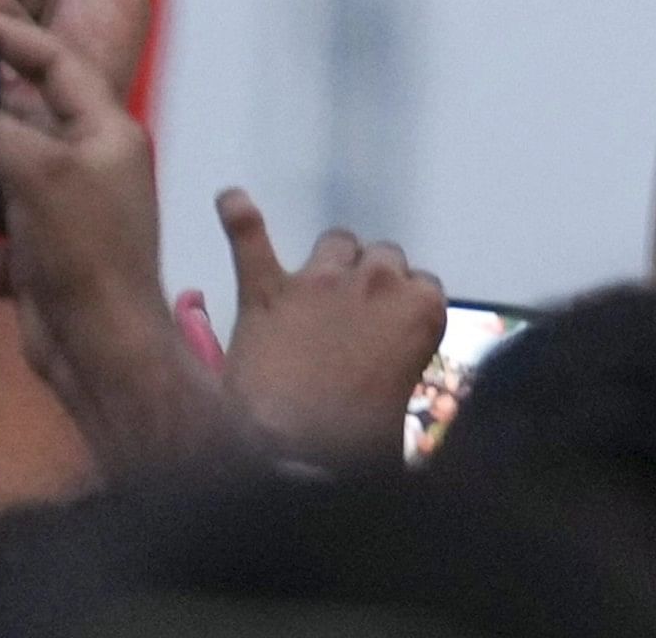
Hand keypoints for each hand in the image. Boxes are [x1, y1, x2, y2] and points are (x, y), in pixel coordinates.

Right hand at [0, 2, 235, 467]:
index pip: (55, 62)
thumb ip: (0, 134)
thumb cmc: (89, 250)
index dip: (4, 33)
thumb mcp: (45, 174)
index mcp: (103, 132)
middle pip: (13, 125)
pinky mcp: (31, 262)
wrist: (103, 348)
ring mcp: (57, 215)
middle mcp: (83, 167)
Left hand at [215, 189, 442, 464]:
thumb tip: (382, 391)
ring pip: (336, 241)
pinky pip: (251, 238)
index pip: (424, 287)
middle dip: (369, 280)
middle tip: (349, 317)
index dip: (402, 308)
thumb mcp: (401, 411)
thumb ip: (398, 377)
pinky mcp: (268, 291)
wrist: (293, 456)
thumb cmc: (356, 445)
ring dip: (329, 260)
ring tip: (312, 286)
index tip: (386, 331)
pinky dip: (240, 217)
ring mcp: (321, 281)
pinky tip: (231, 200)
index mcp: (423, 311)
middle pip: (383, 256)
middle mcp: (380, 282)